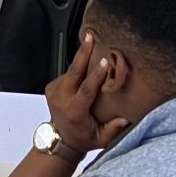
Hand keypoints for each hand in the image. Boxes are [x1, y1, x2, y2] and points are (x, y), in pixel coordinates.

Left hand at [45, 33, 128, 152]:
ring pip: (70, 71)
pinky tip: (85, 62)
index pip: (86, 89)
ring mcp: (54, 91)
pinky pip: (66, 74)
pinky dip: (77, 68)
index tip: (105, 62)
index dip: (96, 74)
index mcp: (74, 110)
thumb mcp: (100, 139)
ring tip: (91, 42)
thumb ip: (112, 130)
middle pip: (73, 71)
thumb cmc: (83, 138)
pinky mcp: (50, 86)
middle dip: (83, 52)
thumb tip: (125, 119)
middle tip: (90, 37)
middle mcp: (61, 98)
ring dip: (81, 57)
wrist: (60, 138)